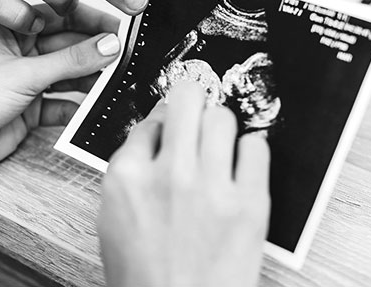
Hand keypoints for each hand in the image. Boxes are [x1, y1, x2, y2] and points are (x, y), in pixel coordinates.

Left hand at [0, 4, 120, 182]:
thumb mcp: (24, 74)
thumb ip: (70, 61)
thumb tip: (109, 45)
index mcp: (8, 29)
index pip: (57, 15)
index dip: (89, 18)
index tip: (120, 26)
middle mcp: (18, 52)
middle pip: (66, 45)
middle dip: (94, 51)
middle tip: (125, 56)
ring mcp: (24, 82)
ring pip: (67, 75)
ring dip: (89, 79)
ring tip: (116, 80)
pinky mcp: (28, 110)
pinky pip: (61, 103)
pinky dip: (77, 106)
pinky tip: (94, 107)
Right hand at [97, 82, 270, 286]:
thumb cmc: (144, 276)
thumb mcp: (113, 220)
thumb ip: (129, 174)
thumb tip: (151, 137)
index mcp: (127, 178)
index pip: (148, 121)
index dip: (161, 123)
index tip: (170, 127)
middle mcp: (167, 174)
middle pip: (186, 100)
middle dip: (190, 100)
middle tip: (195, 111)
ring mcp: (210, 187)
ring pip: (221, 117)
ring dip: (219, 125)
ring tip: (218, 143)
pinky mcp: (249, 204)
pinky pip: (257, 147)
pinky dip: (250, 149)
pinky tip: (241, 164)